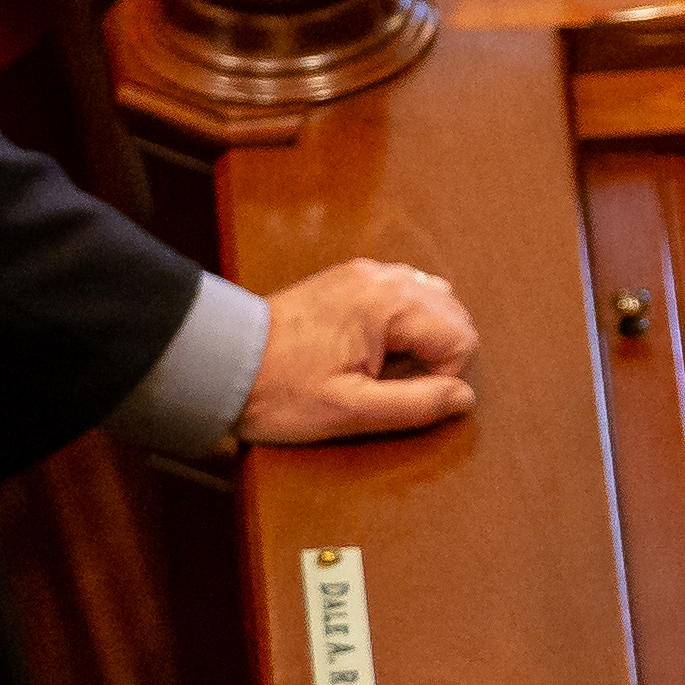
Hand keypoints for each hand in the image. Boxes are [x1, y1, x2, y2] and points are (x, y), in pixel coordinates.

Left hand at [239, 257, 478, 441]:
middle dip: (436, 356)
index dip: (443, 377)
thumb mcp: (350, 410)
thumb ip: (416, 404)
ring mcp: (363, 274)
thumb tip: (464, 399)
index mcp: (387, 302)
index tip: (399, 396)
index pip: (461, 336)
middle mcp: (381, 276)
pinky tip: (370, 352)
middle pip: (452, 313)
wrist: (219, 363)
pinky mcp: (348, 280)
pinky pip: (401, 295)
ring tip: (380, 369)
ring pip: (431, 301)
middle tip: (388, 384)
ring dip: (421, 339)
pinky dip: (401, 325)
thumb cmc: (279, 389)